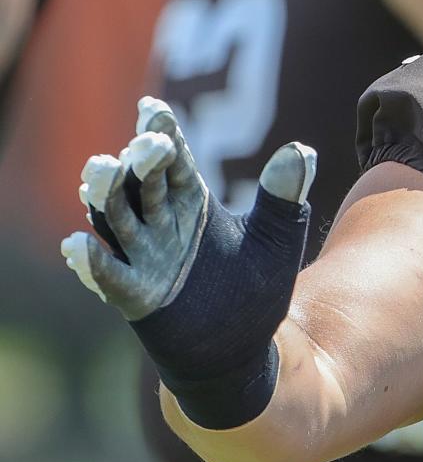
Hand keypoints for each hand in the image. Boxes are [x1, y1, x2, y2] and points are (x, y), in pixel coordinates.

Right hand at [61, 97, 316, 427]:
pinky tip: (81, 246)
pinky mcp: (135, 297)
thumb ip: (284, 197)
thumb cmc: (254, 290)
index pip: (173, 161)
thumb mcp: (276, 241)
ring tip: (102, 171)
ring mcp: (143, 259)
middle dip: (139, 161)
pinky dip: (93, 262)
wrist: (245, 352)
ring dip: (104, 195)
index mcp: (191, 202)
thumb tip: (303, 150)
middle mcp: (160, 224)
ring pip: (114, 219)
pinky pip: (108, 276)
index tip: (155, 110)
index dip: (162, 133)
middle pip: (140, 182)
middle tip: (147, 145)